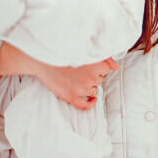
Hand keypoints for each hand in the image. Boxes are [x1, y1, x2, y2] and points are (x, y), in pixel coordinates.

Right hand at [0, 42, 117, 109]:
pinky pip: (86, 105)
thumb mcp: (87, 51)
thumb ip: (105, 57)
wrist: (41, 60)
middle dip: (93, 77)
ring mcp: (81, 88)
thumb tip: (116, 67)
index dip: (97, 68)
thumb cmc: (64, 53)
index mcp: (96, 64)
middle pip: (99, 80)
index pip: (105, 70)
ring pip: (94, 91)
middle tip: (79, 71)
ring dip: (89, 87)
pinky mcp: (71, 97)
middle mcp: (91, 77)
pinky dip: (90, 104)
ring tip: (76, 80)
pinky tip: (91, 100)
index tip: (88, 65)